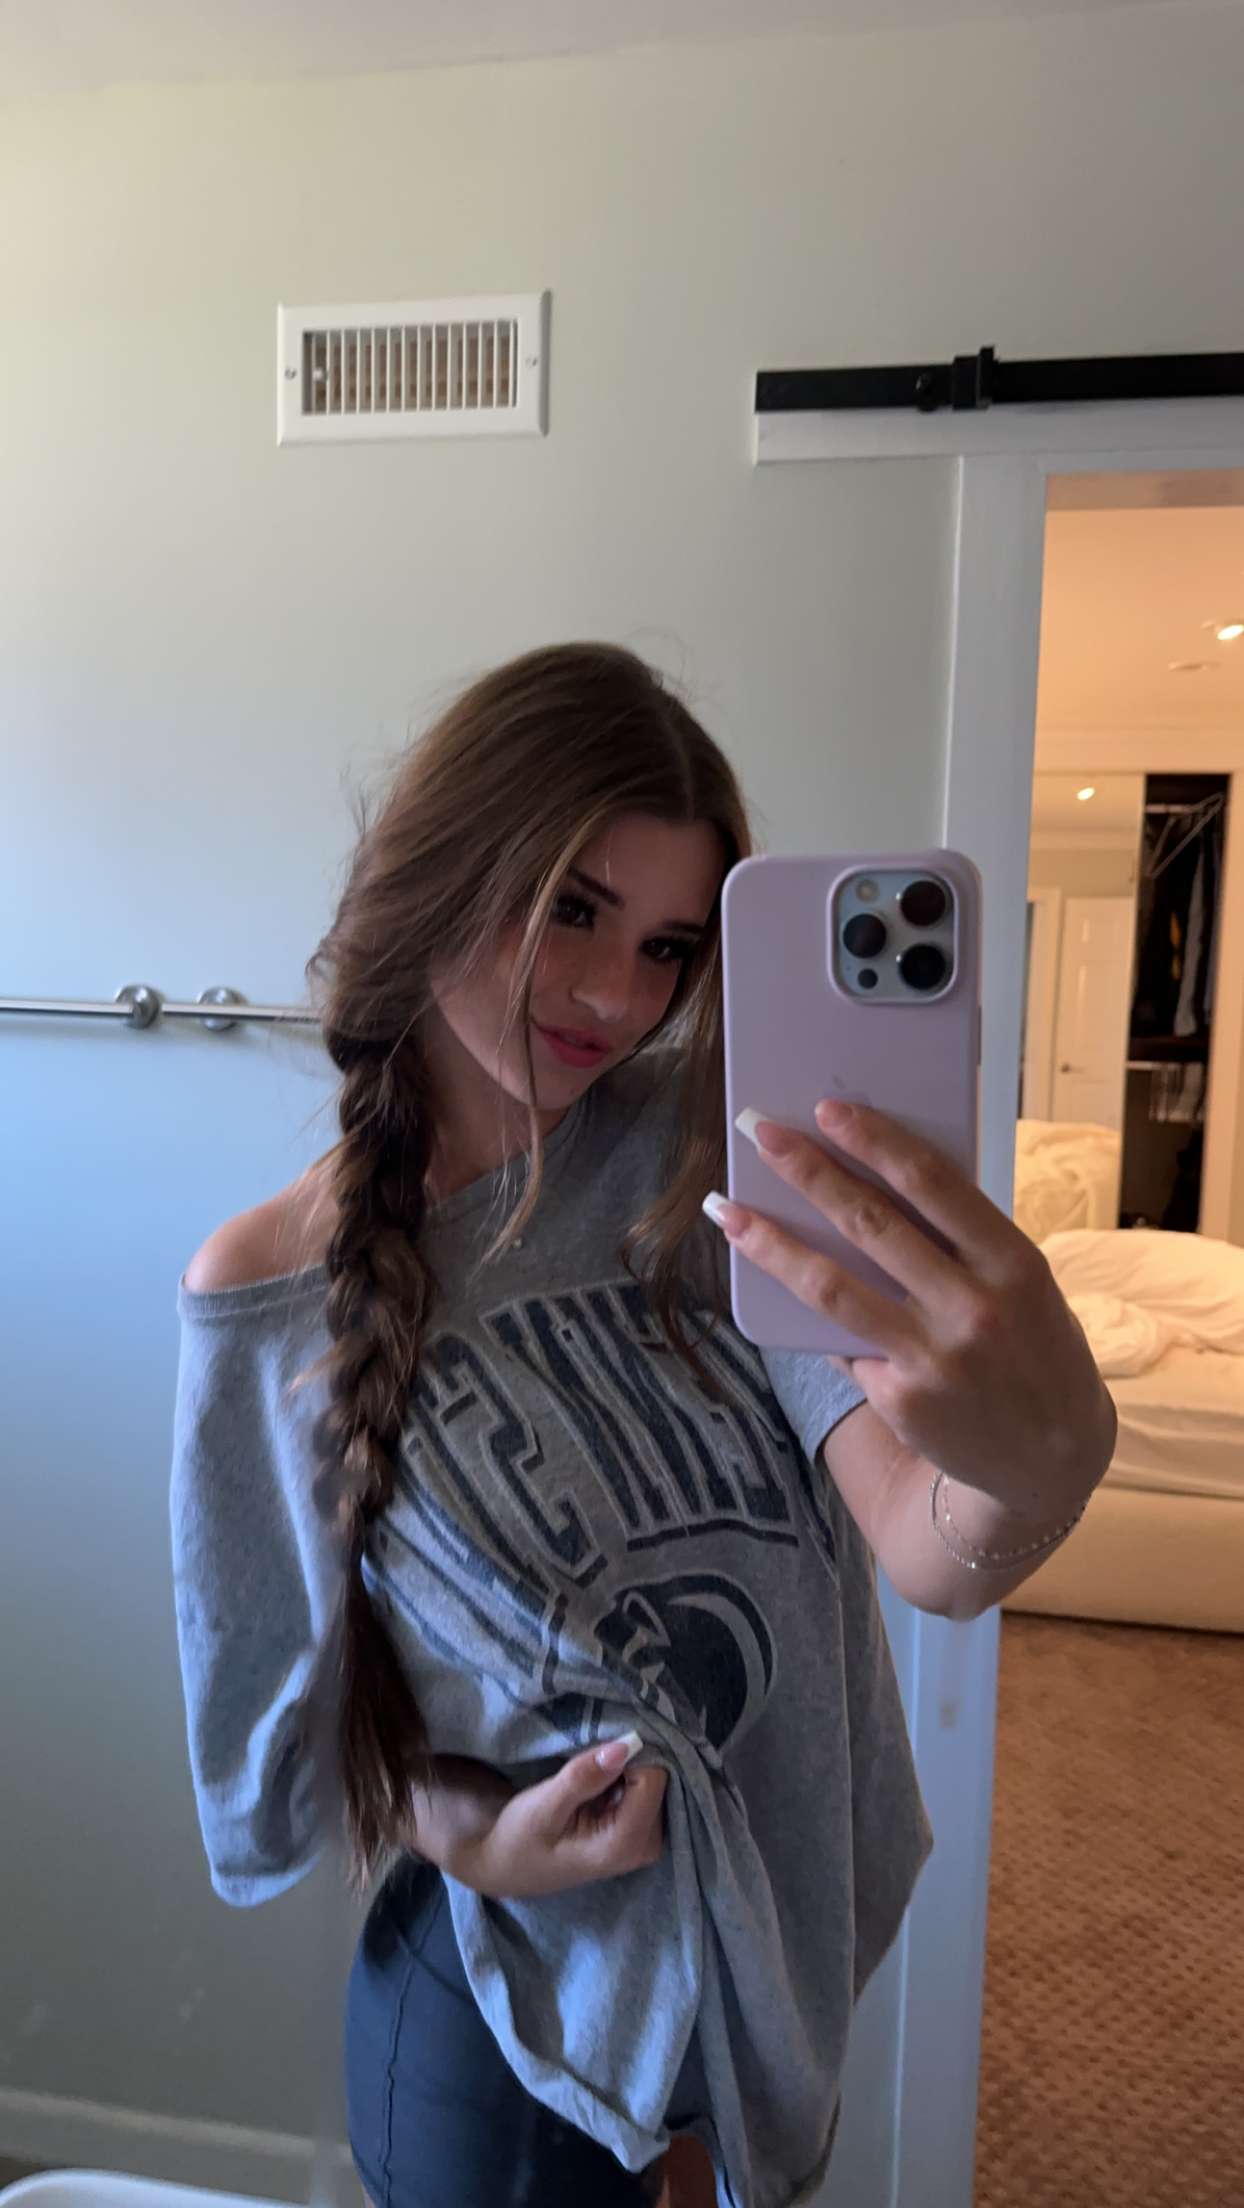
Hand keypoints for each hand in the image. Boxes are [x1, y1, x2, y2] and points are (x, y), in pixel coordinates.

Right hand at [413, 1739, 667, 1899]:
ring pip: (655, 1783)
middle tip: (591, 1759)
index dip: (629, 1754)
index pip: (652, 1780)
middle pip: (659, 1781)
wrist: (508, 1865)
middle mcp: (645, 1846)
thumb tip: (624, 1746)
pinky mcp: (638, 1832)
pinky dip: (627, 1778)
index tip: (598, 1747)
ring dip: (627, 1768)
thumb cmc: (520, 1839)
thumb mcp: (544, 1807)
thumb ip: (583, 1778)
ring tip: (591, 1770)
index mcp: (623, 1845)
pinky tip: (599, 1780)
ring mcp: (645, 1841)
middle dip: (629, 1761)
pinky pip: (647, 1791)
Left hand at [710, 1100, 1115, 1524]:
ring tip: (728, 1210)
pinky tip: (778, 1290)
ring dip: (772, 1243)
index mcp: (1013, 1262)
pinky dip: (812, 1316)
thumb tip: (867, 1187)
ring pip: (832, 1287)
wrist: (1053, 1456)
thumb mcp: (1022, 1285)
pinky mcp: (901, 1399)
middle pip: (871, 1225)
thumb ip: (962, 1242)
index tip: (827, 1110)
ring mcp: (933, 1358)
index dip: (874, 1142)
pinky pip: (843, 1343)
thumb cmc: (1033, 1346)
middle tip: (759, 1134)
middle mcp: (974, 1308)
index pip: (933, 1185)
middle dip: (807, 1172)